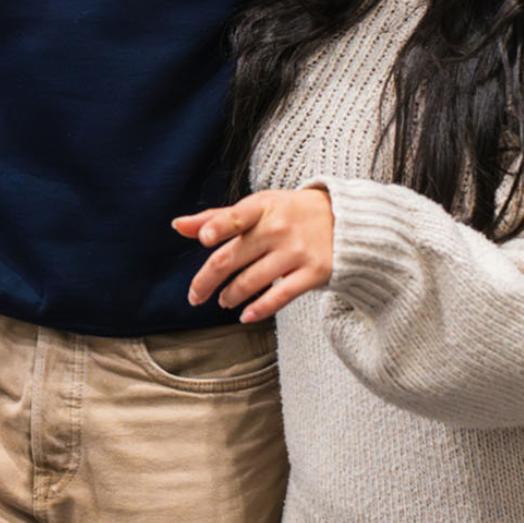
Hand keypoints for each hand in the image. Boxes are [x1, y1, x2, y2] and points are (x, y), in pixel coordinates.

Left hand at [173, 188, 334, 323]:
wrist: (346, 221)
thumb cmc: (290, 213)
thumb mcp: (259, 206)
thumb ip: (218, 217)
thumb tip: (177, 226)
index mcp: (263, 206)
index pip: (236, 216)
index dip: (219, 226)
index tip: (204, 238)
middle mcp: (278, 227)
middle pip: (233, 257)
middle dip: (206, 281)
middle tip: (195, 296)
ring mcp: (296, 251)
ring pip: (252, 280)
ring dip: (230, 295)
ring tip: (223, 300)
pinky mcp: (313, 272)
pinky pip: (280, 296)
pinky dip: (259, 309)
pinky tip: (245, 316)